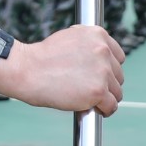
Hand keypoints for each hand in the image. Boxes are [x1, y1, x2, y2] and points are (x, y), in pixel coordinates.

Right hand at [0, 25, 124, 115]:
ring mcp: (102, 71)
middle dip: (105, 84)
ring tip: (88, 99)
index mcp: (97, 34)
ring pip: (116, 92)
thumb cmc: (42, 58)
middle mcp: (103, 50)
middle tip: (87, 88)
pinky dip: (105, 110)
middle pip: (118, 75)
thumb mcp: (70, 39)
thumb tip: (101, 61)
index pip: (118, 56)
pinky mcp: (98, 91)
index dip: (108, 68)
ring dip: (105, 97)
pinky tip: (95, 110)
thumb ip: (88, 47)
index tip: (97, 76)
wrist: (27, 70)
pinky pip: (112, 106)